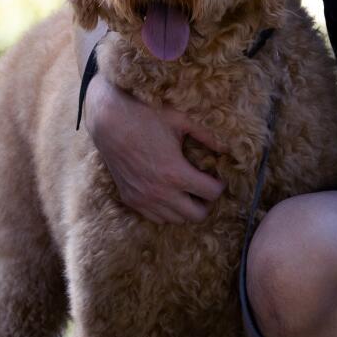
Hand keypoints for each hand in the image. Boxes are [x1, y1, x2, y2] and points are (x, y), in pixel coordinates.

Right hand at [86, 74, 226, 223]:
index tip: (216, 176)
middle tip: (203, 186)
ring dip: (186, 207)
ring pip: (177, 220)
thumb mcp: (180, 120)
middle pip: (197, 215)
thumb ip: (207, 135)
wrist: (108, 122)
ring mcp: (144, 199)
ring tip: (186, 189)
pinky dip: (167, 210)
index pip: (212, 193)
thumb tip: (228, 147)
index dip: (219, 185)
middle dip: (206, 201)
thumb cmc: (145, 116)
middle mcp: (160, 192)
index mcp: (175, 173)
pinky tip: (168, 193)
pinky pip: (156, 218)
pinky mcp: (131, 199)